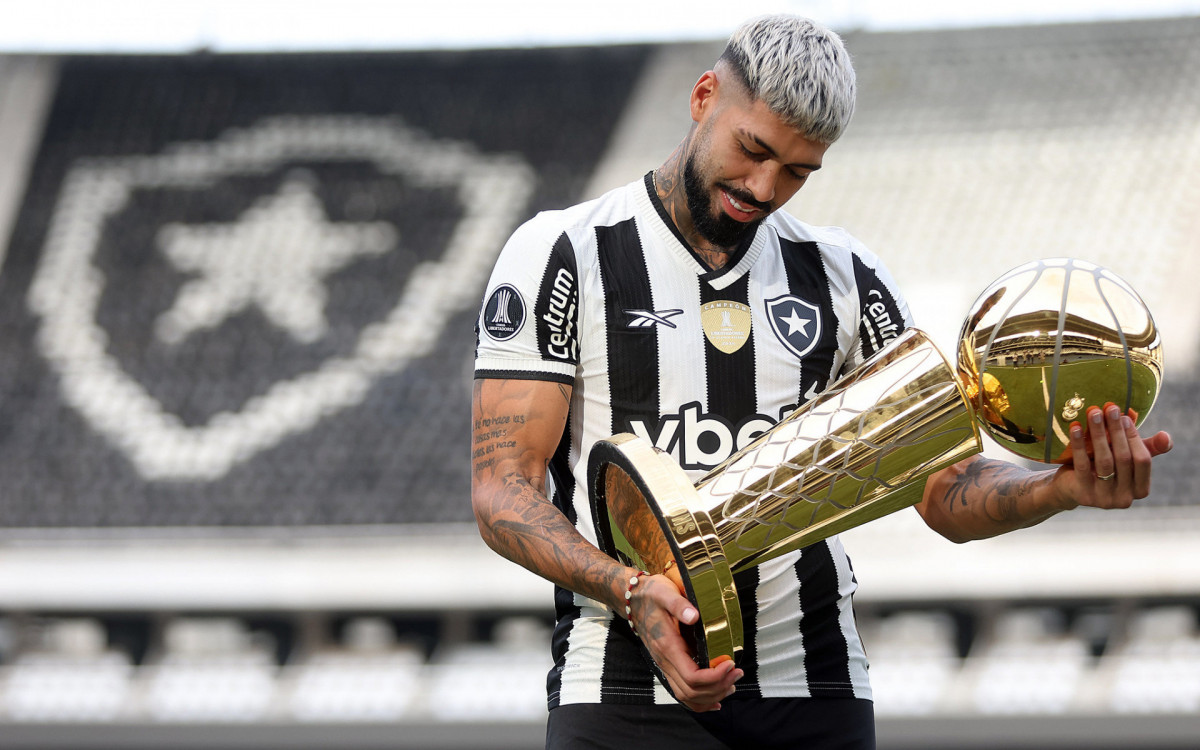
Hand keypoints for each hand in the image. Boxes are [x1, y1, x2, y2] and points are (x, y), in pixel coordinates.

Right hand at [627, 573, 742, 711]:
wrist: (634, 599)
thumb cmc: (651, 595)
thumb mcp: (665, 593)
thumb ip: (679, 605)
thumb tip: (694, 616)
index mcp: (667, 646)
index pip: (692, 676)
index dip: (714, 676)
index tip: (731, 663)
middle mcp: (664, 661)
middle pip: (692, 691)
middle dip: (718, 687)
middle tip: (737, 673)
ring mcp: (664, 665)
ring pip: (687, 696)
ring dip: (711, 695)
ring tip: (731, 684)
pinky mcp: (667, 665)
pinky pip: (681, 692)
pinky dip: (699, 701)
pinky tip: (715, 699)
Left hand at [1057, 404, 1172, 509]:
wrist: (1070, 487)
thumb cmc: (1104, 467)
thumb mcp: (1126, 458)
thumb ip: (1147, 448)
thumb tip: (1166, 436)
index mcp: (1141, 489)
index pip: (1143, 460)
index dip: (1134, 438)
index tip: (1124, 417)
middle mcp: (1125, 498)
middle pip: (1123, 459)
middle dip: (1116, 431)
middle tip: (1109, 409)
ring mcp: (1104, 499)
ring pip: (1104, 461)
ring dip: (1099, 433)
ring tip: (1094, 413)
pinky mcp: (1083, 494)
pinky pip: (1082, 465)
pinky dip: (1079, 444)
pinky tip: (1075, 427)